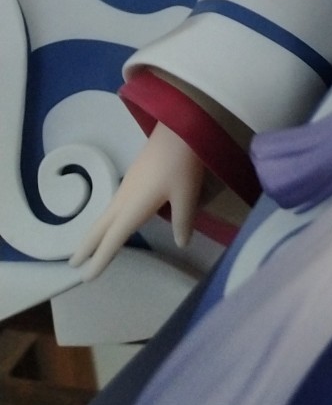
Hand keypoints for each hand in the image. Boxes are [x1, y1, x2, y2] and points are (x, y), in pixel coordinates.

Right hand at [68, 123, 203, 281]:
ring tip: (89, 246)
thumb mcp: (186, 195)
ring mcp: (127, 185)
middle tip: (73, 264)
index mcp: (133, 207)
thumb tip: (181, 242)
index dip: (100, 259)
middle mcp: (124, 198)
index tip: (86, 277)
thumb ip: (182, 220)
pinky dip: (106, 219)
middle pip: (99, 227)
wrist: (179, 127)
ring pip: (105, 214)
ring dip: (95, 232)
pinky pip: (112, 204)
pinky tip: (115, 219)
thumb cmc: (182, 163)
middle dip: (86, 246)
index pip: (113, 239)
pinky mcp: (133, 176)